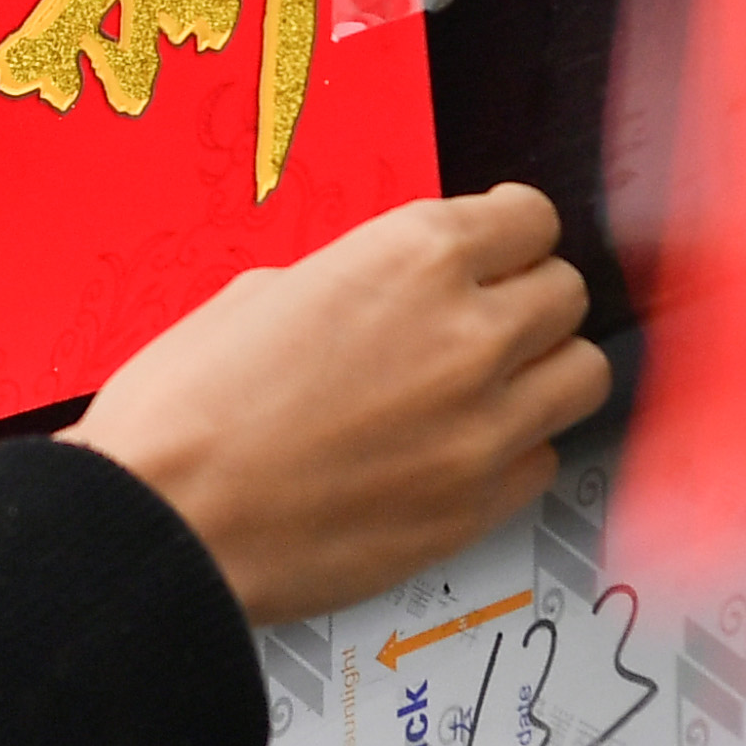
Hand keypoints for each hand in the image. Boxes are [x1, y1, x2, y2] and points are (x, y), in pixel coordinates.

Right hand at [70, 183, 611, 627]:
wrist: (163, 526)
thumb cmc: (185, 413)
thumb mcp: (260, 293)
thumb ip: (356, 282)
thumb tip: (388, 299)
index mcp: (411, 259)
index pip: (529, 219)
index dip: (507, 231)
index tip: (497, 245)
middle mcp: (467, 335)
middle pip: (565, 293)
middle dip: (528, 297)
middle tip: (487, 314)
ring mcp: (484, 428)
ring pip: (582, 375)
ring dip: (541, 371)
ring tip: (491, 383)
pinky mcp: (478, 508)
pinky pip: (542, 460)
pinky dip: (514, 449)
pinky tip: (457, 449)